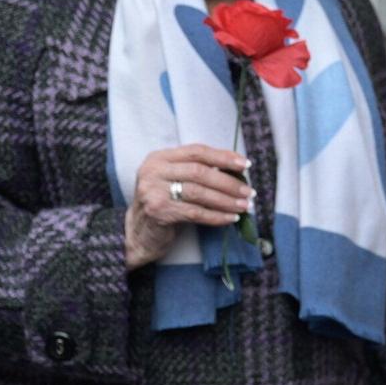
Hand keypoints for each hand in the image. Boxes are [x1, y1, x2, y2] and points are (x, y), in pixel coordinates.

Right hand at [125, 144, 254, 269]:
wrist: (136, 232)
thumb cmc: (163, 203)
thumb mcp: (173, 180)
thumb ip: (196, 171)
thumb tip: (236, 171)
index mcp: (159, 158)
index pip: (196, 151)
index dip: (223, 157)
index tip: (245, 165)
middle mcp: (153, 171)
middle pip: (200, 172)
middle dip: (229, 182)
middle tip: (249, 192)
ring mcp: (153, 191)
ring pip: (199, 193)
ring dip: (227, 200)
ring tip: (244, 206)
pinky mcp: (158, 211)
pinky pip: (195, 212)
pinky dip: (217, 216)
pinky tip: (231, 219)